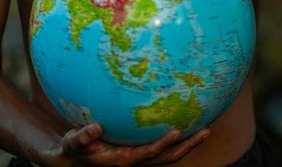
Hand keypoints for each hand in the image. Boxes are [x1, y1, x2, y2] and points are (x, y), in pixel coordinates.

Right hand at [46, 123, 209, 165]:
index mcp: (124, 160)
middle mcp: (137, 161)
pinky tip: (184, 121)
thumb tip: (96, 127)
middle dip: (188, 146)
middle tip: (206, 130)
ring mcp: (141, 157)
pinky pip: (163, 146)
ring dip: (188, 144)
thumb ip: (83, 137)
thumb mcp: (74, 143)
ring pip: (170, 154)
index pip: (148, 154)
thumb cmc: (76, 149)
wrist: (78, 158)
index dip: (162, 144)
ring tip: (206, 128)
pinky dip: (176, 138)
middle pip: (168, 157)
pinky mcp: (141, 151)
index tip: (175, 131)